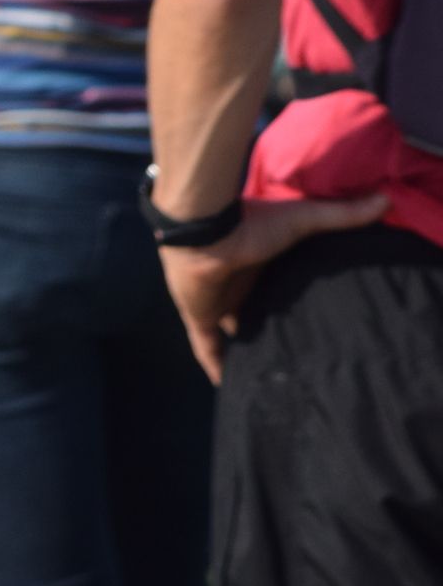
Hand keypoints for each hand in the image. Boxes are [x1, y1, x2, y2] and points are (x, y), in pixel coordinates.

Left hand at [159, 191, 388, 381]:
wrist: (205, 233)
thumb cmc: (250, 224)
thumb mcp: (304, 219)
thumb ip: (342, 215)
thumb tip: (385, 200)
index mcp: (256, 262)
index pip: (273, 285)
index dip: (285, 298)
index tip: (308, 314)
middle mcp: (235, 284)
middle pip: (252, 311)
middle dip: (266, 327)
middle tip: (292, 349)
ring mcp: (215, 302)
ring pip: (230, 333)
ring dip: (243, 348)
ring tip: (266, 370)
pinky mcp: (200, 319)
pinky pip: (207, 349)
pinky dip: (215, 366)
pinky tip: (228, 385)